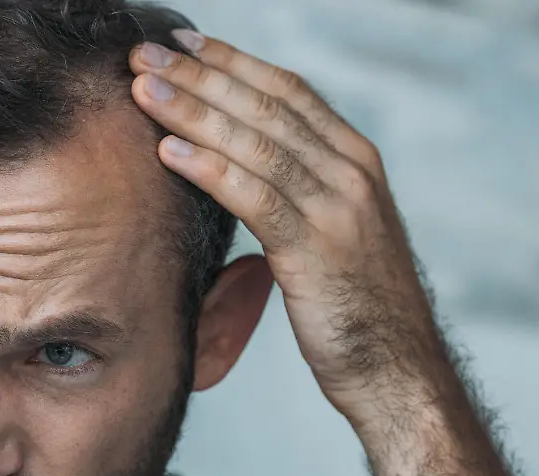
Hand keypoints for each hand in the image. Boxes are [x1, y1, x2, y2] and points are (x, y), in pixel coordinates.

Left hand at [129, 30, 448, 419]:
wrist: (396, 368)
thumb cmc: (353, 304)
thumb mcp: (331, 230)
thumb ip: (296, 189)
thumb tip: (238, 161)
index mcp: (354, 159)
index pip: (287, 91)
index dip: (231, 62)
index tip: (182, 43)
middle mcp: (351, 172)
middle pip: (265, 106)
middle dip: (200, 76)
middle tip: (144, 55)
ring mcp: (338, 207)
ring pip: (256, 143)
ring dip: (193, 112)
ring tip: (142, 92)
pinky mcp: (317, 250)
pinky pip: (255, 197)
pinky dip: (209, 169)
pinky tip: (167, 152)